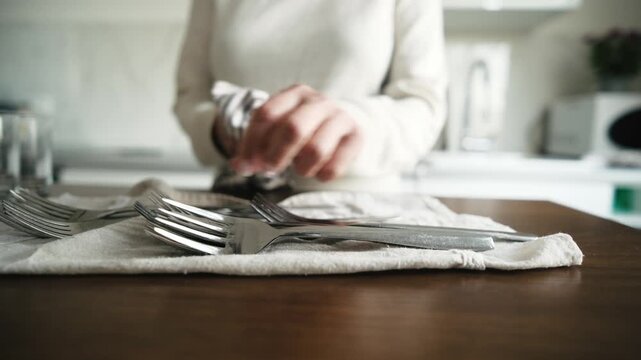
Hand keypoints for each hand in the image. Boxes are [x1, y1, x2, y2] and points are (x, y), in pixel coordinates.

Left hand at [230, 84, 362, 181]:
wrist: (340, 125)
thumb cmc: (304, 128)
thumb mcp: (277, 130)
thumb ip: (255, 147)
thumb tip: (239, 165)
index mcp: (294, 93)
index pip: (266, 115)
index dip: (252, 143)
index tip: (247, 163)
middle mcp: (318, 101)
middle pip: (292, 129)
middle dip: (276, 155)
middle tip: (270, 168)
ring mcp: (340, 117)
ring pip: (315, 149)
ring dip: (301, 167)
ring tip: (299, 170)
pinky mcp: (356, 137)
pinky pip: (335, 165)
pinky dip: (322, 175)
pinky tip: (318, 173)